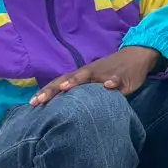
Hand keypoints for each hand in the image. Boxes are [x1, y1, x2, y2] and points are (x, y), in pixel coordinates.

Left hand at [31, 46, 161, 106]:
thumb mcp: (94, 83)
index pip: (59, 83)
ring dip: (75, 81)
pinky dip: (111, 82)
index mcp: (81, 76)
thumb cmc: (111, 73)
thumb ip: (83, 94)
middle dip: (52, 90)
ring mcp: (103, 72)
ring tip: (64, 88)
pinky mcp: (120, 75)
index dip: (46, 92)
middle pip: (67, 80)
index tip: (32, 103)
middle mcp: (88, 72)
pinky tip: (107, 86)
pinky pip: (115, 79)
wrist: (135, 56)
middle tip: (39, 101)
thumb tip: (66, 111)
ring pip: (87, 76)